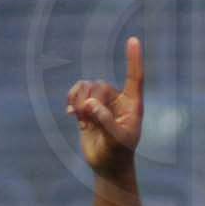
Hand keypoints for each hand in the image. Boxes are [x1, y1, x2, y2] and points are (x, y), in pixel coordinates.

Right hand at [66, 35, 145, 175]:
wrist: (107, 166)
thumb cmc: (118, 154)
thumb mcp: (116, 140)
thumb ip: (105, 121)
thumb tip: (91, 105)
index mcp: (132, 105)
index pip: (135, 77)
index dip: (134, 59)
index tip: (133, 39)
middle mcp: (118, 101)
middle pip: (100, 86)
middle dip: (90, 99)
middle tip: (86, 117)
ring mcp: (102, 104)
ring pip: (87, 87)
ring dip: (79, 98)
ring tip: (77, 114)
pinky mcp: (88, 109)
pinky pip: (77, 94)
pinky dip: (71, 100)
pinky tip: (70, 113)